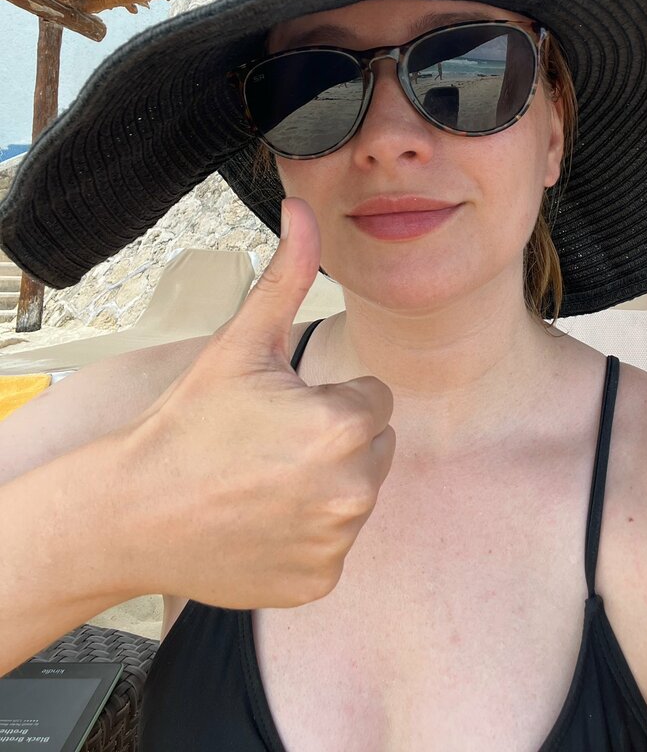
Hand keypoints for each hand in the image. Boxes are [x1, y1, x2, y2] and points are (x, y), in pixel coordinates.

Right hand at [126, 198, 394, 608]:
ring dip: (324, 485)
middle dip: (334, 440)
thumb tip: (302, 207)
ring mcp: (337, 542)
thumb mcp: (241, 343)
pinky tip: (261, 521)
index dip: (329, 398)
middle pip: (373, 446)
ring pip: (355, 493)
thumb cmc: (187, 423)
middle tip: (270, 445)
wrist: (131, 512)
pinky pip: (335, 542)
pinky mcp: (320, 582)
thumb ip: (286, 273)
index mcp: (342, 426)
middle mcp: (352, 491)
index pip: (373, 398)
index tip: (281, 410)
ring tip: (261, 481)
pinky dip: (308, 534)